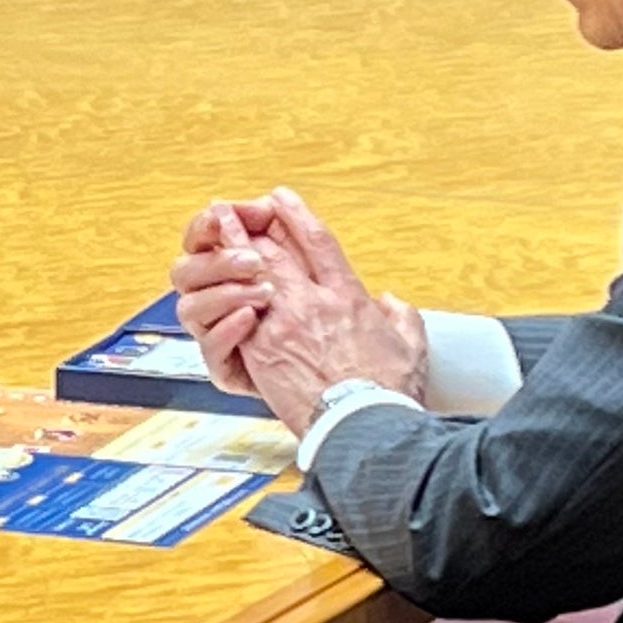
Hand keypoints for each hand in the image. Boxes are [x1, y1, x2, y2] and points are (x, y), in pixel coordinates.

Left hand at [171, 187, 424, 432]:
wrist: (361, 423)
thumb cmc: (388, 392)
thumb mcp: (411, 347)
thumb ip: (402, 317)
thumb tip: (392, 302)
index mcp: (350, 298)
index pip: (320, 243)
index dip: (298, 217)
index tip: (282, 199)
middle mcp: (315, 302)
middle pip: (278, 251)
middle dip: (254, 226)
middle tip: (237, 208)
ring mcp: (285, 324)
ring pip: (253, 274)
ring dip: (232, 247)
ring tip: (216, 226)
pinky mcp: (263, 350)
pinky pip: (237, 312)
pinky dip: (223, 291)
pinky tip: (210, 278)